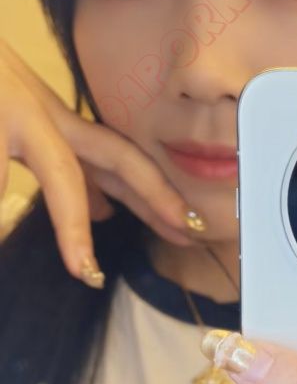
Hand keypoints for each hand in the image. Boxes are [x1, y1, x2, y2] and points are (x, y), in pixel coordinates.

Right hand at [0, 38, 199, 284]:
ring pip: (59, 172)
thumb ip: (67, 167)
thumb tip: (109, 210)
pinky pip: (1, 173)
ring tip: (85, 271)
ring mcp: (10, 112)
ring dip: (74, 225)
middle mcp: (40, 114)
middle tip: (189, 231)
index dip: (159, 193)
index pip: (119, 159)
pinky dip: (3, 210)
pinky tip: (5, 230)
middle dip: (156, 193)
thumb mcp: (24, 126)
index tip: (191, 227)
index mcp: (53, 122)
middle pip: (114, 154)